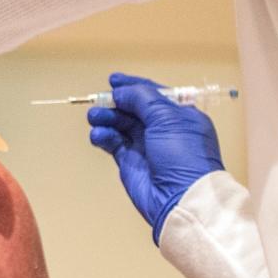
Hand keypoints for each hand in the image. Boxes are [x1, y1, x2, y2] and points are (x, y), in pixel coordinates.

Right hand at [86, 73, 224, 243]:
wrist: (180, 197)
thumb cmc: (182, 153)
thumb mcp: (167, 118)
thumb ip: (141, 98)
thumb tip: (120, 92)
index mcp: (179, 114)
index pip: (153, 93)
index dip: (133, 85)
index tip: (113, 80)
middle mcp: (162, 128)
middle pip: (133, 108)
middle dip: (115, 102)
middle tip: (99, 102)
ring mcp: (145, 145)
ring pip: (120, 124)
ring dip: (106, 118)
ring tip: (94, 118)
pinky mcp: (129, 161)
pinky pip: (112, 142)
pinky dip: (103, 136)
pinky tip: (98, 136)